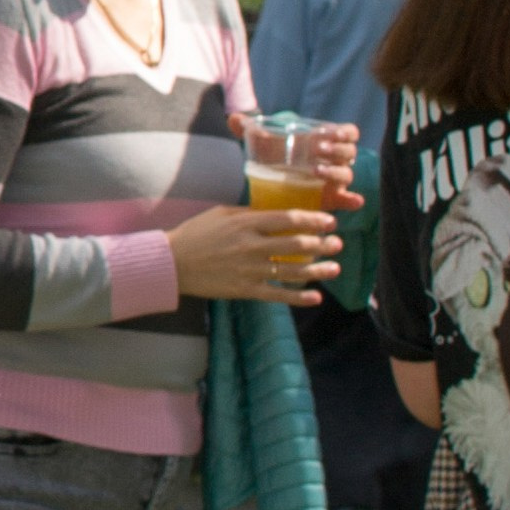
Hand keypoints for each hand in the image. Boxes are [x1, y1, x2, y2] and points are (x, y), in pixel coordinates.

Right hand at [168, 201, 341, 304]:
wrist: (172, 263)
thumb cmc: (195, 233)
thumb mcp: (221, 213)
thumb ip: (248, 212)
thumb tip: (273, 211)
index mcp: (246, 224)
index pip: (289, 219)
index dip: (313, 220)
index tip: (329, 221)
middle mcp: (252, 246)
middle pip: (297, 245)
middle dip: (322, 244)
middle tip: (337, 243)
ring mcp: (250, 270)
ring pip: (292, 271)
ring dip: (318, 269)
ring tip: (335, 267)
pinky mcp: (245, 290)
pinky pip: (277, 295)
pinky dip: (298, 298)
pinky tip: (315, 298)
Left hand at [228, 110, 361, 204]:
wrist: (270, 185)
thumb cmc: (274, 157)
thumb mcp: (263, 143)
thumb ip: (249, 129)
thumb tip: (234, 119)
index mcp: (326, 141)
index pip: (348, 133)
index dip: (345, 132)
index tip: (332, 132)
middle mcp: (334, 160)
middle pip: (348, 152)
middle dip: (337, 149)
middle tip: (318, 149)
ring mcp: (334, 180)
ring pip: (346, 174)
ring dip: (336, 171)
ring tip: (317, 170)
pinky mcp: (331, 199)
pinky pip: (347, 200)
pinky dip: (352, 200)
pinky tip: (353, 201)